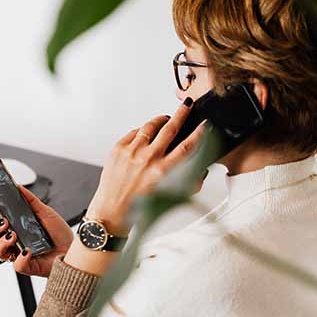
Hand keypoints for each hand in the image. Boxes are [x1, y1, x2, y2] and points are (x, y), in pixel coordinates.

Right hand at [0, 186, 73, 276]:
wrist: (73, 249)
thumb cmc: (59, 234)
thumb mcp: (46, 212)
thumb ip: (31, 201)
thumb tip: (19, 188)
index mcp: (17, 227)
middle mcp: (15, 241)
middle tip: (4, 222)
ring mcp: (19, 254)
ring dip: (2, 242)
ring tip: (13, 235)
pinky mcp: (28, 266)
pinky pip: (17, 265)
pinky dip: (21, 258)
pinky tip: (28, 250)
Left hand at [86, 99, 205, 233]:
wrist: (112, 211)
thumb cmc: (138, 206)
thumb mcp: (168, 196)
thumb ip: (186, 181)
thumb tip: (199, 168)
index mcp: (162, 172)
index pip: (187, 146)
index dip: (199, 133)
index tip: (204, 125)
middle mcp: (147, 159)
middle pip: (170, 128)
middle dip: (181, 114)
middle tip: (186, 105)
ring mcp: (131, 152)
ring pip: (150, 126)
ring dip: (160, 120)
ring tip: (165, 119)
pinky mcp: (118, 148)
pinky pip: (134, 132)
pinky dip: (142, 132)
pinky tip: (145, 136)